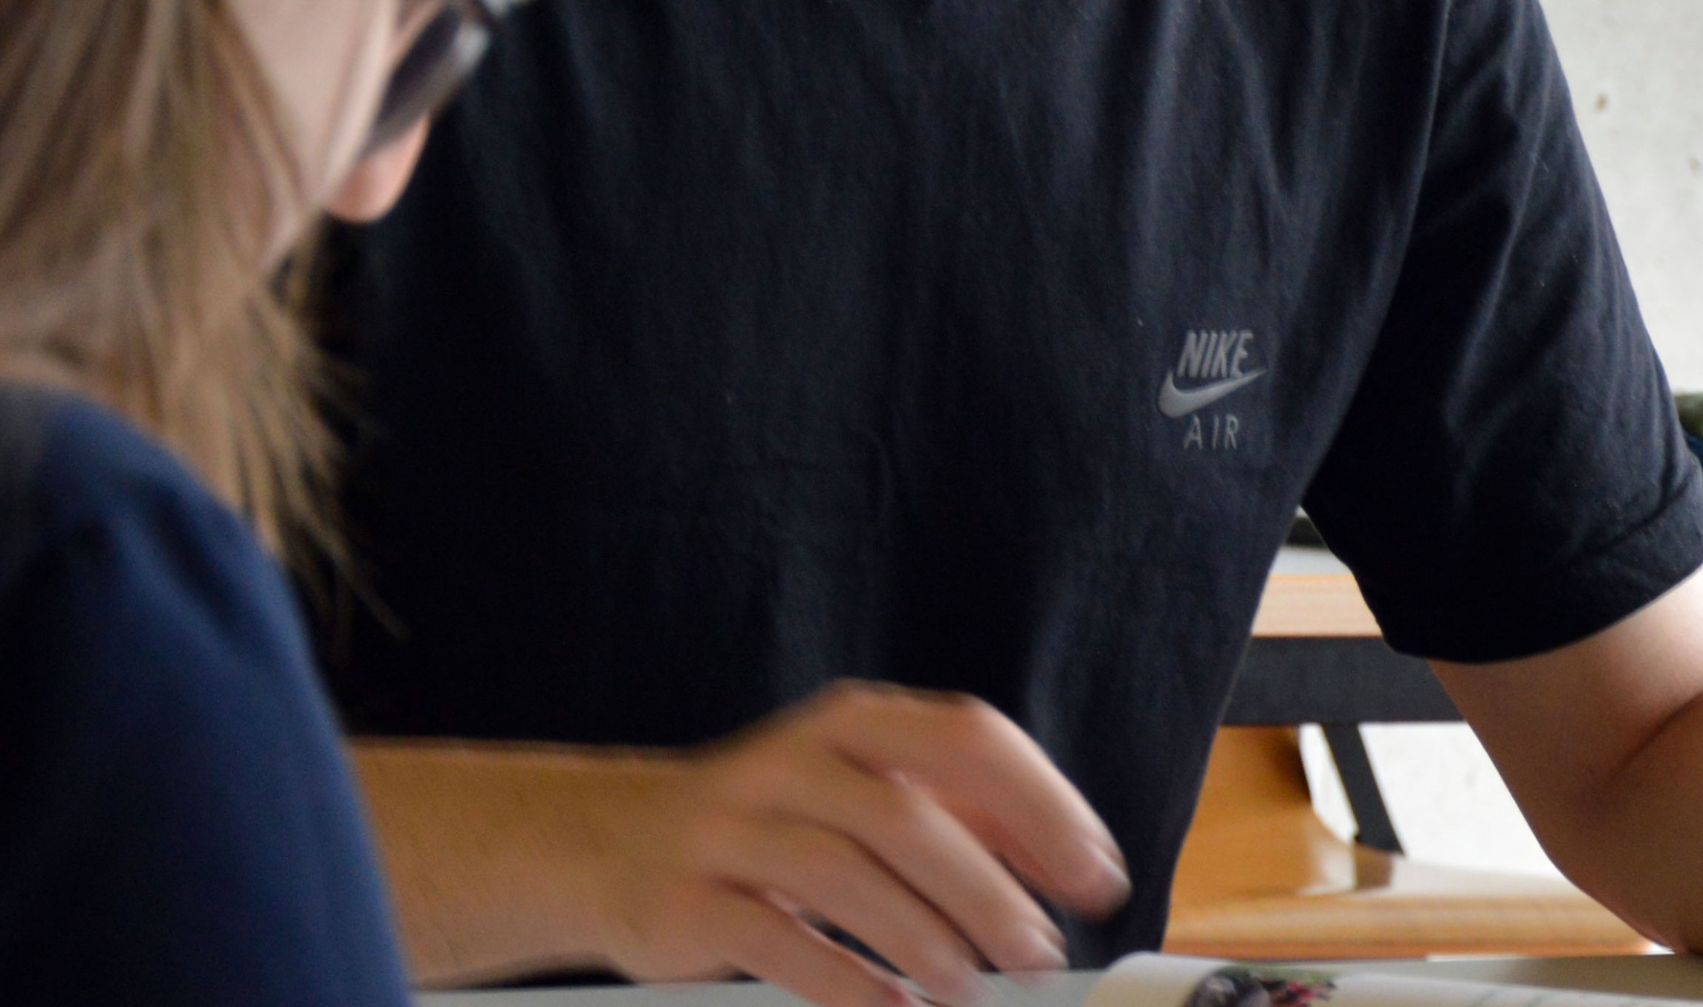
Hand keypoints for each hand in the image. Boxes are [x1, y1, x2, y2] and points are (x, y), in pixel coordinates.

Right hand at [578, 681, 1128, 1006]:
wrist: (607, 844)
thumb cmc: (771, 825)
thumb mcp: (862, 791)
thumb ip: (960, 813)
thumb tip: (1069, 862)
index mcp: (854, 722)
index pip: (969, 738)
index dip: (1044, 808)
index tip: (1095, 877)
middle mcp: (791, 760)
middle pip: (907, 814)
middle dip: (988, 891)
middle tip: (1039, 954)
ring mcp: (730, 827)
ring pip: (842, 874)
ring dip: (922, 938)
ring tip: (967, 987)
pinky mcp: (684, 900)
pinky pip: (774, 940)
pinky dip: (844, 981)